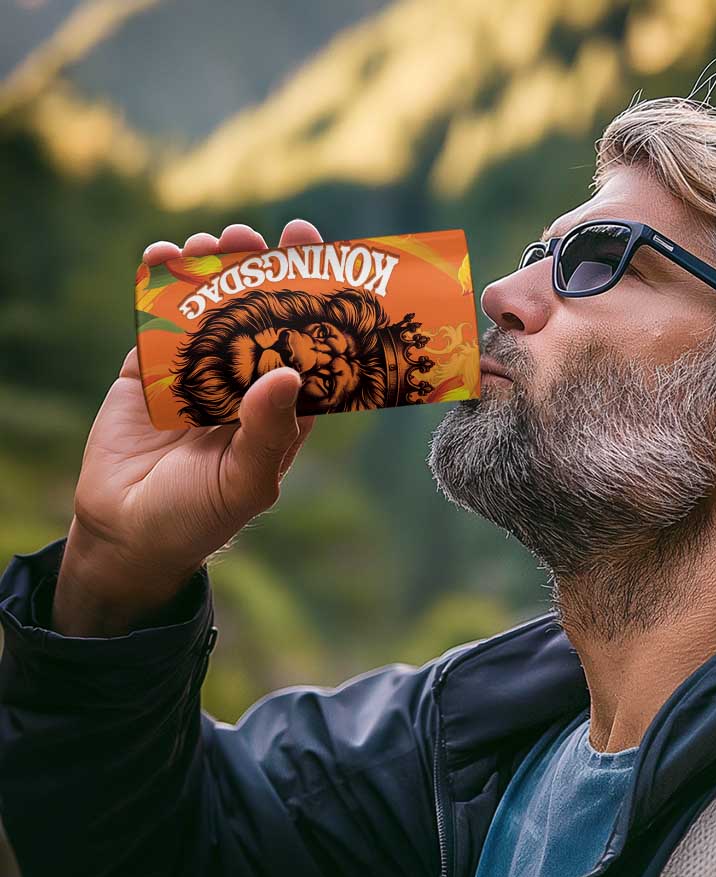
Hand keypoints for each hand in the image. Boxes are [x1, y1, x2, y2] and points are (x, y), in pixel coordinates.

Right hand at [53, 220, 322, 634]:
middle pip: (260, 316)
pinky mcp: (148, 371)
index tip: (320, 258)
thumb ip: (267, 432)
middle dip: (264, 272)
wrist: (127, 534)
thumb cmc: (199, 517)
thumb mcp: (245, 482)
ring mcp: (196, 374)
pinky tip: (163, 256)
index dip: (315, 303)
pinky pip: (156, 321)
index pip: (307, 347)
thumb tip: (288, 372)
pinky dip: (158, 287)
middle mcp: (244, 384)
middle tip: (264, 235)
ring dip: (214, 270)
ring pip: (210, 310)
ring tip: (217, 240)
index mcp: (281, 409)